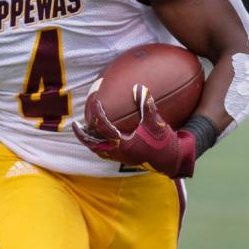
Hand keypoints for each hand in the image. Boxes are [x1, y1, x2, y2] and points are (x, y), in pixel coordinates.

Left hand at [71, 84, 196, 177]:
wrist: (173, 161)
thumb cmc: (164, 142)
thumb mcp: (156, 122)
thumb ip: (146, 105)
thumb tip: (139, 87)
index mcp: (123, 143)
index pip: (103, 127)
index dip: (98, 113)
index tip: (95, 102)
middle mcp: (119, 153)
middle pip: (93, 144)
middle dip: (83, 135)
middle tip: (75, 125)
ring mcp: (120, 158)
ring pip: (98, 151)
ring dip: (89, 141)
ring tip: (84, 132)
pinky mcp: (125, 161)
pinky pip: (106, 154)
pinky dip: (100, 146)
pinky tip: (101, 139)